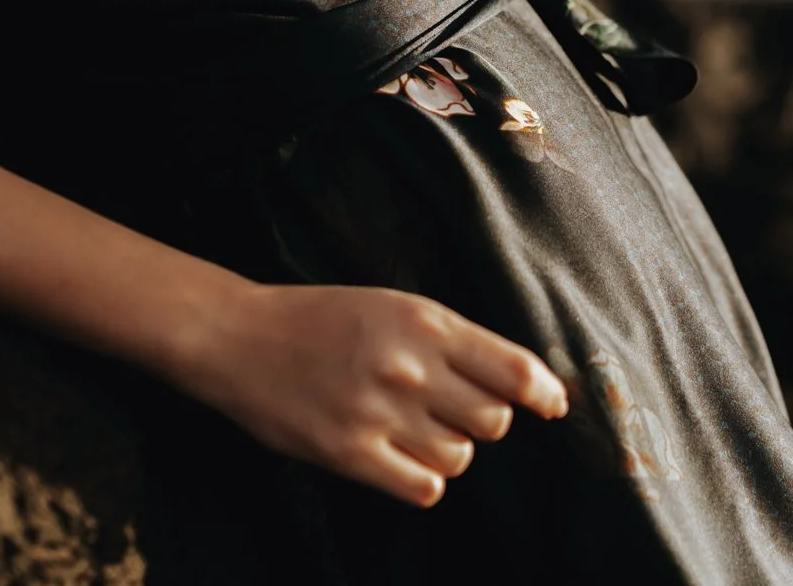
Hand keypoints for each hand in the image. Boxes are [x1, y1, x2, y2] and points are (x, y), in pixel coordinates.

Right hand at [171, 283, 568, 507]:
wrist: (239, 338)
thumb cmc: (321, 318)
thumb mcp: (392, 306)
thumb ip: (451, 339)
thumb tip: (519, 382)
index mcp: (425, 323)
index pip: (514, 369)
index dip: (543, 393)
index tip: (553, 407)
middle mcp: (410, 367)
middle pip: (493, 420)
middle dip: (481, 419)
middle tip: (450, 409)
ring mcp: (380, 412)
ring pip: (461, 456)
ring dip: (447, 449)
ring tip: (412, 428)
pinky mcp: (351, 453)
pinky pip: (425, 487)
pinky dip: (422, 479)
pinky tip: (400, 458)